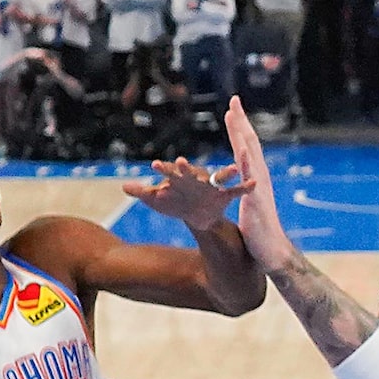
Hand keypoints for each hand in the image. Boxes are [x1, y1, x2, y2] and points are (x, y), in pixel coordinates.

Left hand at [123, 153, 245, 229]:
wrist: (197, 216)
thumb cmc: (175, 203)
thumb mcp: (157, 200)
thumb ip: (142, 193)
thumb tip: (123, 187)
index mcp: (180, 180)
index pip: (169, 173)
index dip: (163, 170)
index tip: (154, 165)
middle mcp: (196, 180)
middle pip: (191, 174)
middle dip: (186, 170)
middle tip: (181, 162)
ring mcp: (211, 186)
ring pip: (218, 178)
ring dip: (225, 173)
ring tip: (234, 168)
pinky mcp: (224, 195)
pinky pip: (237, 191)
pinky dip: (245, 187)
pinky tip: (254, 183)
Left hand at [220, 98, 294, 270]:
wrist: (271, 250)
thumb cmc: (259, 231)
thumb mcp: (250, 205)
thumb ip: (246, 191)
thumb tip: (241, 185)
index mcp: (256, 177)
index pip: (247, 148)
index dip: (240, 129)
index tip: (232, 111)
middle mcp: (260, 176)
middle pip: (250, 143)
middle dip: (241, 122)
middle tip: (233, 101)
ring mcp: (260, 186)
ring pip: (250, 154)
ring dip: (242, 134)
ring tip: (234, 115)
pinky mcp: (257, 199)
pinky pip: (251, 177)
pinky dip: (247, 160)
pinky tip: (242, 147)